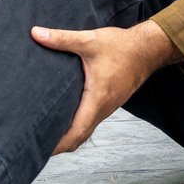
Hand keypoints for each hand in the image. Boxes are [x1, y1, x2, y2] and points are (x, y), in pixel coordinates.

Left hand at [31, 19, 177, 153]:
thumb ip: (61, 38)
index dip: (60, 144)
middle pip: (80, 137)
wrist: (147, 49)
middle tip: (36, 146)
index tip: (42, 149)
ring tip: (45, 136)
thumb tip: (36, 33)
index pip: (78, 131)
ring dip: (68, 136)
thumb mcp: (89, 40)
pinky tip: (63, 120)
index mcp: (97, 98)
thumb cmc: (122, 47)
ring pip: (86, 130)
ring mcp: (107, 107)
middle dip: (60, 145)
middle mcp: (103, 108)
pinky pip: (91, 121)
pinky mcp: (108, 103)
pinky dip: (77, 127)